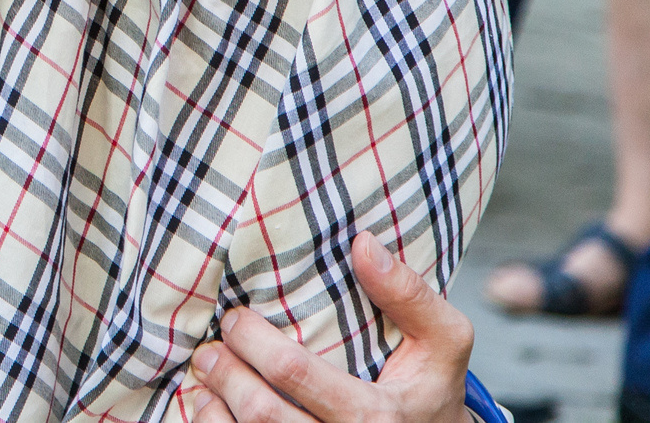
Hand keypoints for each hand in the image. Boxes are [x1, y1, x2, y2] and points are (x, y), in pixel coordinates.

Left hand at [186, 233, 473, 422]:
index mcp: (376, 414)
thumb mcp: (444, 342)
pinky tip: (212, 407)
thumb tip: (363, 244)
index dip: (253, 341)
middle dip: (227, 375)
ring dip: (216, 407)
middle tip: (210, 348)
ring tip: (206, 376)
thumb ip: (411, 294)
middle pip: (263, 415)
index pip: (295, 374)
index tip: (234, 318)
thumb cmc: (431, 391)